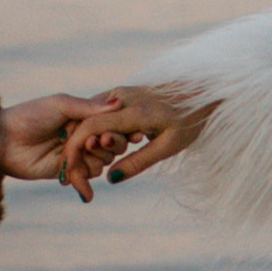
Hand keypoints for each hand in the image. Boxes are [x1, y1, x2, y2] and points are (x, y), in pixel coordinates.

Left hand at [0, 91, 125, 189]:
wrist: (2, 140)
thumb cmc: (29, 115)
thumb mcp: (60, 104)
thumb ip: (88, 107)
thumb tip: (119, 104)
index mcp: (85, 116)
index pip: (112, 123)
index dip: (115, 129)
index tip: (111, 132)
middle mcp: (84, 135)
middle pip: (113, 145)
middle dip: (106, 145)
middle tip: (89, 143)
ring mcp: (77, 154)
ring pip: (102, 163)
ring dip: (93, 160)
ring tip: (74, 156)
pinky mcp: (67, 172)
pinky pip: (85, 179)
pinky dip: (85, 185)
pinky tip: (83, 192)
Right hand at [70, 81, 213, 190]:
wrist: (201, 91)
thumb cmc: (190, 120)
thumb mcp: (168, 146)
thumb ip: (138, 162)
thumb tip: (110, 178)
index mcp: (133, 111)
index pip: (91, 128)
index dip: (75, 149)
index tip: (70, 172)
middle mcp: (121, 97)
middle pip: (85, 124)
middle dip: (76, 151)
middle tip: (78, 178)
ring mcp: (119, 93)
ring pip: (89, 119)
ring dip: (85, 142)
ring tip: (87, 168)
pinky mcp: (120, 94)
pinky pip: (98, 114)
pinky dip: (94, 132)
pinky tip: (97, 151)